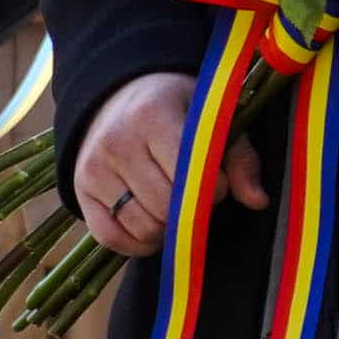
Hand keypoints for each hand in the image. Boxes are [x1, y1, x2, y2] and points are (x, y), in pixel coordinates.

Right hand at [76, 70, 264, 255]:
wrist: (120, 95)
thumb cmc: (178, 107)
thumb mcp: (214, 118)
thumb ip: (240, 158)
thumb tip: (259, 201)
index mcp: (153, 116)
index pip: (189, 175)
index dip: (214, 189)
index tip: (220, 182)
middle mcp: (117, 143)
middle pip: (165, 206)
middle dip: (192, 210)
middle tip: (199, 196)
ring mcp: (93, 169)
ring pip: (141, 227)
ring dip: (169, 229)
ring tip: (178, 207)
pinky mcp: (80, 191)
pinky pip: (110, 238)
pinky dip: (138, 244)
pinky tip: (155, 229)